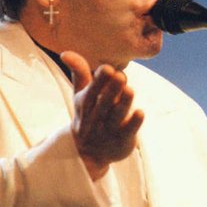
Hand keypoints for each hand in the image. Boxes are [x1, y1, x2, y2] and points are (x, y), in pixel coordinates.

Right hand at [61, 51, 143, 179]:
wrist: (88, 154)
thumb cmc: (88, 115)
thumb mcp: (81, 95)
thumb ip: (79, 73)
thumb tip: (65, 52)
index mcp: (86, 103)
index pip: (91, 91)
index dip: (99, 81)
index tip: (107, 68)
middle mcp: (96, 116)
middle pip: (103, 103)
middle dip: (111, 90)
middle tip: (120, 75)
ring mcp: (108, 129)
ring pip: (116, 116)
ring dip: (123, 103)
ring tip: (130, 90)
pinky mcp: (122, 140)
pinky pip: (128, 132)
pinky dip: (134, 123)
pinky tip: (141, 113)